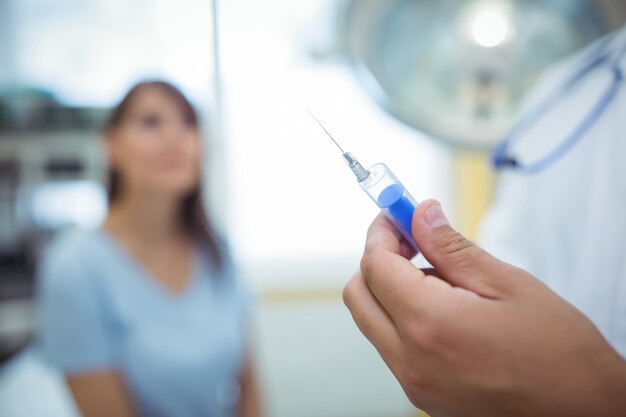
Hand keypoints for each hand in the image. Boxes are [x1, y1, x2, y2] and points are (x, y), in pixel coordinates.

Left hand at [343, 200, 625, 416]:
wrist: (583, 414)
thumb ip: (452, 248)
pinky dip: (402, 319)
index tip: (395, 216)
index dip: (381, 233)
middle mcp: (410, 360)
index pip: (375, 266)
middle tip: (409, 241)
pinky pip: (392, 347)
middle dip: (376, 260)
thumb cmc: (560, 354)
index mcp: (430, 325)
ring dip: (390, 290)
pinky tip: (444, 311)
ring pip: (372, 321)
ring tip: (442, 280)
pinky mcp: (421, 396)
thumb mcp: (509, 285)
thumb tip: (420, 214)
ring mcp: (413, 384)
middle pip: (359, 295)